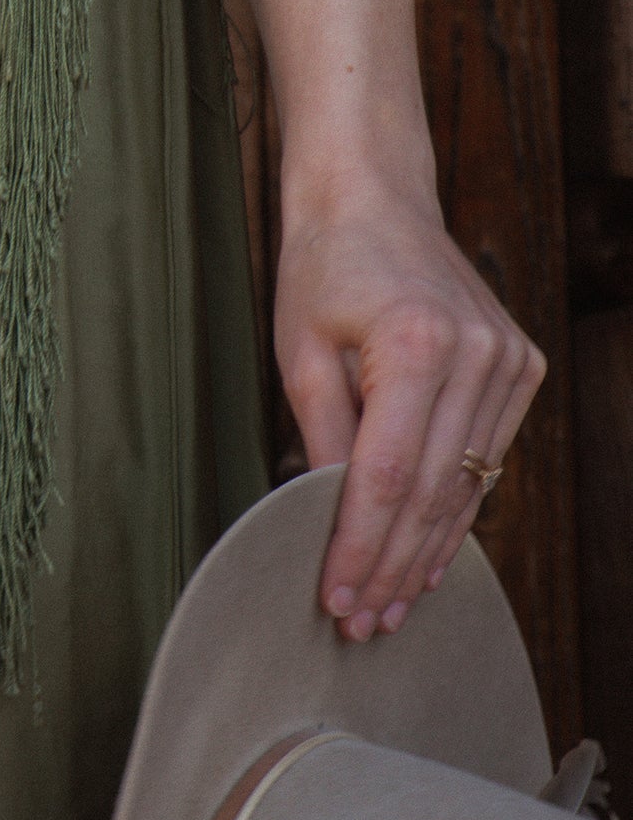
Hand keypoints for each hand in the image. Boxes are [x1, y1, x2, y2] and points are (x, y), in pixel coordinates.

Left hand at [272, 170, 544, 641]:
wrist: (374, 197)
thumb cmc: (324, 265)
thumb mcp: (300, 350)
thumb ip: (319, 436)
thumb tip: (325, 519)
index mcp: (417, 345)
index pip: (386, 477)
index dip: (359, 547)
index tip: (335, 598)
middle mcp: (477, 356)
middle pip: (430, 493)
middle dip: (391, 566)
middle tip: (361, 622)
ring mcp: (508, 363)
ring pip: (464, 487)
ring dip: (425, 552)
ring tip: (390, 606)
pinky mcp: (519, 367)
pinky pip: (483, 460)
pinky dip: (453, 511)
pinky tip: (427, 555)